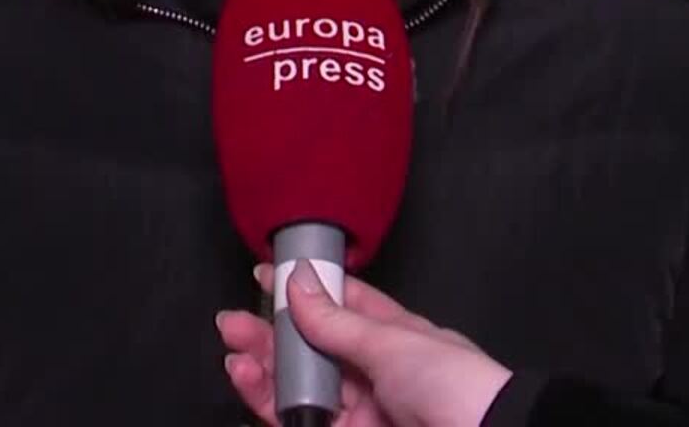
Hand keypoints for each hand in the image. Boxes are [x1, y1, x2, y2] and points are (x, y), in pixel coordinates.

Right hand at [216, 263, 512, 426]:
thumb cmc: (455, 387)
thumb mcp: (394, 342)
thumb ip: (337, 321)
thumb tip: (298, 281)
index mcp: (397, 337)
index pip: (344, 305)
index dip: (306, 289)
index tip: (267, 276)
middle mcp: (375, 373)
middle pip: (312, 348)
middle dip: (272, 332)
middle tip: (233, 320)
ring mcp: (360, 410)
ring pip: (299, 385)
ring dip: (263, 366)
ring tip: (235, 349)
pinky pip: (297, 418)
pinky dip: (268, 400)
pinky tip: (248, 378)